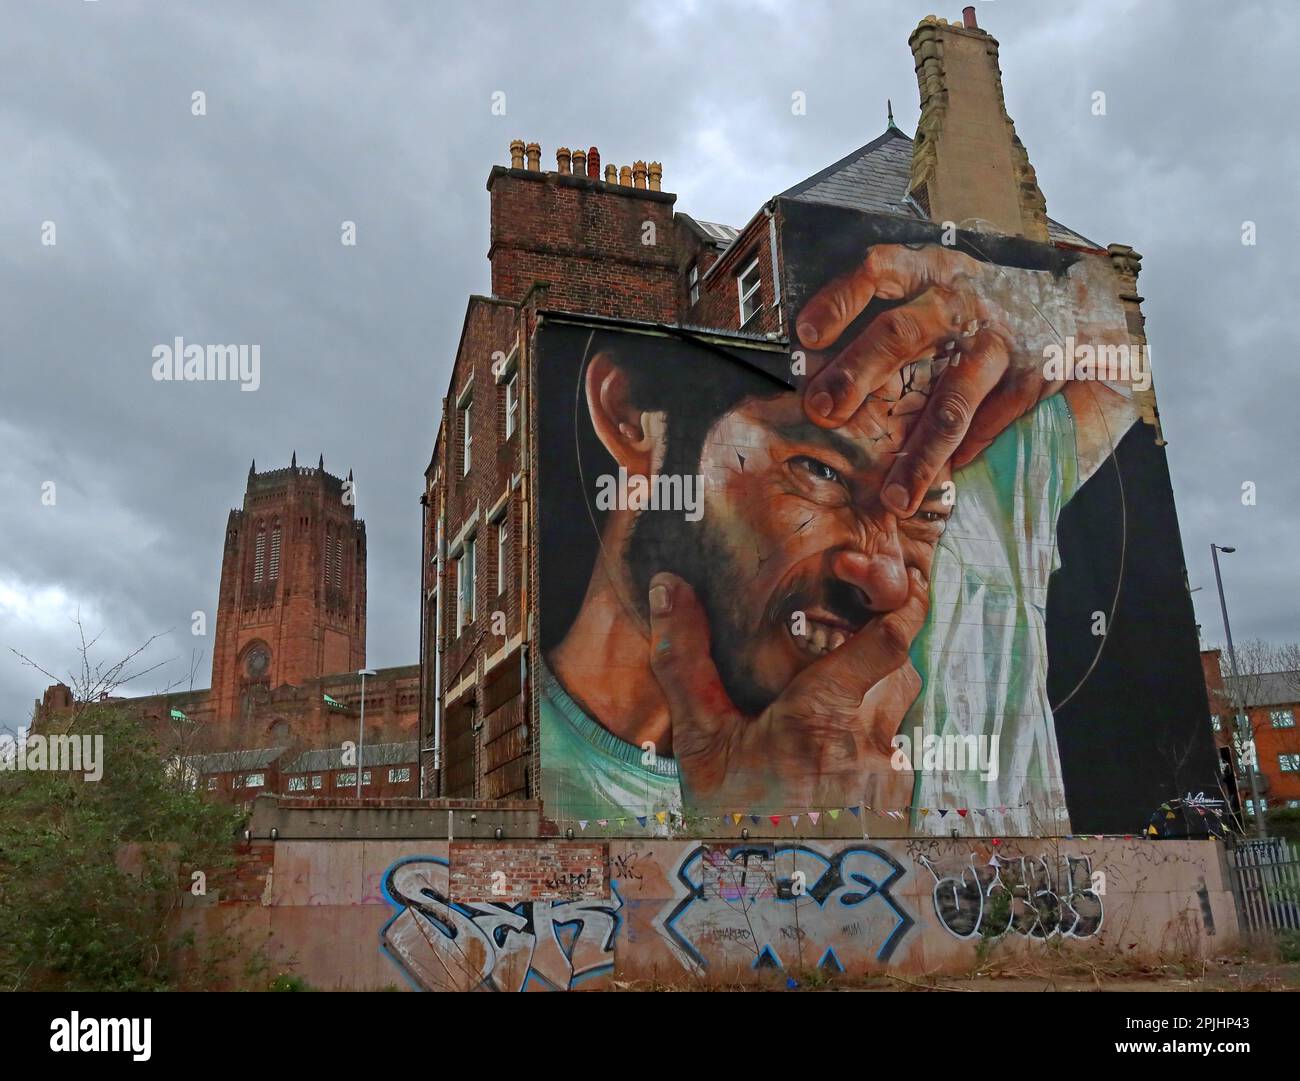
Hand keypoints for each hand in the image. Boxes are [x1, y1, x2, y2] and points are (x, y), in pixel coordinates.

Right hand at [646, 569, 927, 812]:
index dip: (900, 603)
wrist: (771, 905)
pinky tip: (828, 760)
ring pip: (901, 712)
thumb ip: (686, 661)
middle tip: (834, 648)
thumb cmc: (732, 822)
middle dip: (877, 652)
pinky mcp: (894, 804)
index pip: (890, 640)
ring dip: (874, 698)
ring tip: (826, 708)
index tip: (895, 578)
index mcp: (825, 714)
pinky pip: (895, 752)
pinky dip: (869, 743)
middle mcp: (870, 741)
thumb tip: (667, 587)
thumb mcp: (700, 742)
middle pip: (901, 669)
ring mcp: (888, 776)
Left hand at [796, 244, 1062, 516]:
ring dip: (921, 453)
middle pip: (903, 333)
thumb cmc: (967, 302)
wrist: (1065, 300)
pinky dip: (966, 454)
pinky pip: (993, 422)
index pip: (878, 271)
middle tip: (823, 411)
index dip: (840, 300)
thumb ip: (876, 313)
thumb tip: (810, 360)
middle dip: (859, 373)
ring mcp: (998, 340)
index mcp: (927, 270)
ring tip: (894, 498)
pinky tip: (943, 484)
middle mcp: (961, 300)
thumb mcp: (926, 284)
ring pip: (953, 399)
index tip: (806, 335)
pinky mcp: (1031, 376)